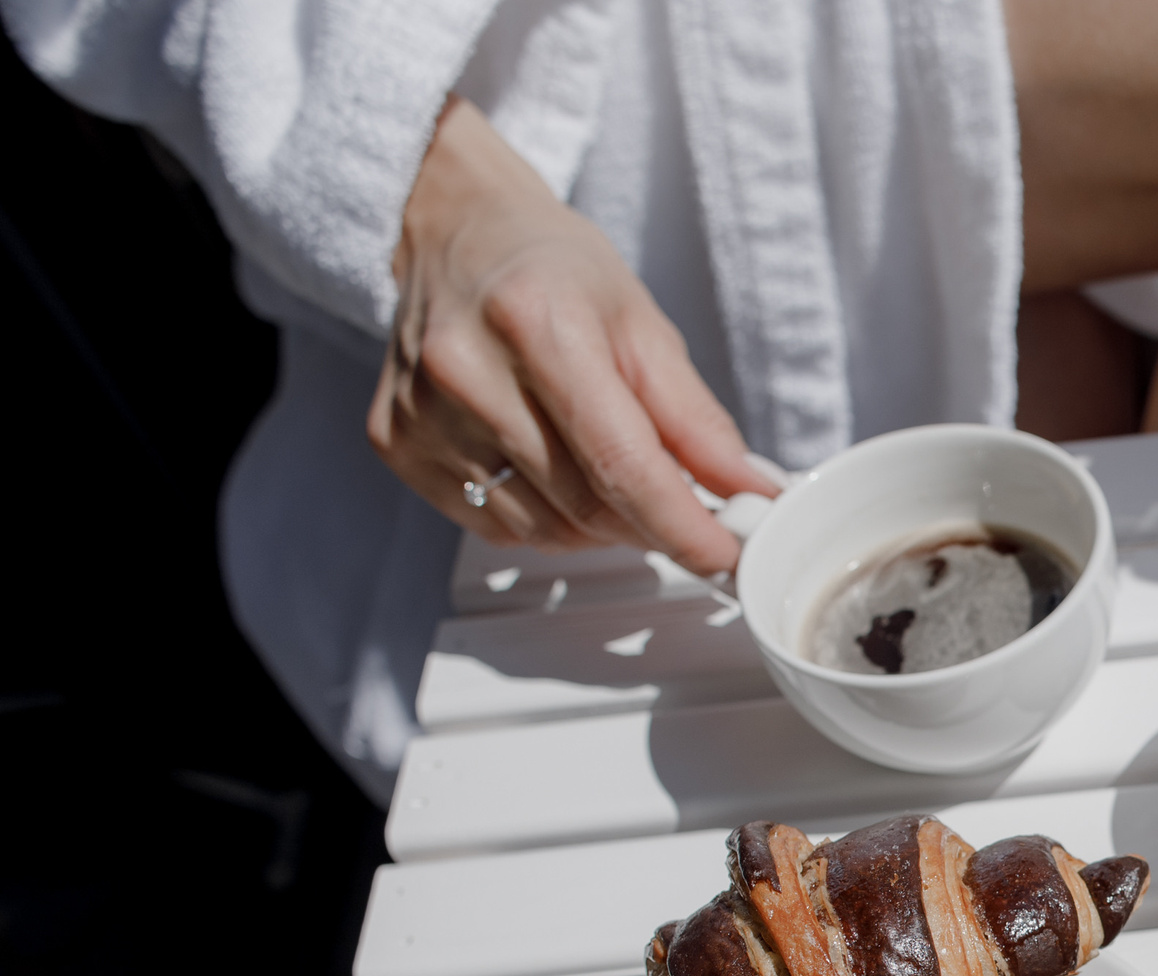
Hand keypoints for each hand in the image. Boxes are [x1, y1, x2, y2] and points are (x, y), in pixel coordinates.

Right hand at [369, 97, 773, 572]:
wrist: (456, 231)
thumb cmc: (551, 269)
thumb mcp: (643, 325)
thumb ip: (697, 420)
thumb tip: (751, 491)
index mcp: (535, 322)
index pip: (620, 463)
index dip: (682, 525)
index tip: (724, 552)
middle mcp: (466, 371)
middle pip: (586, 504)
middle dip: (650, 522)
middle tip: (681, 505)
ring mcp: (422, 413)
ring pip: (544, 529)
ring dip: (600, 525)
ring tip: (609, 470)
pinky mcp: (397, 443)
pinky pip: (496, 526)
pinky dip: (545, 518)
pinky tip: (554, 469)